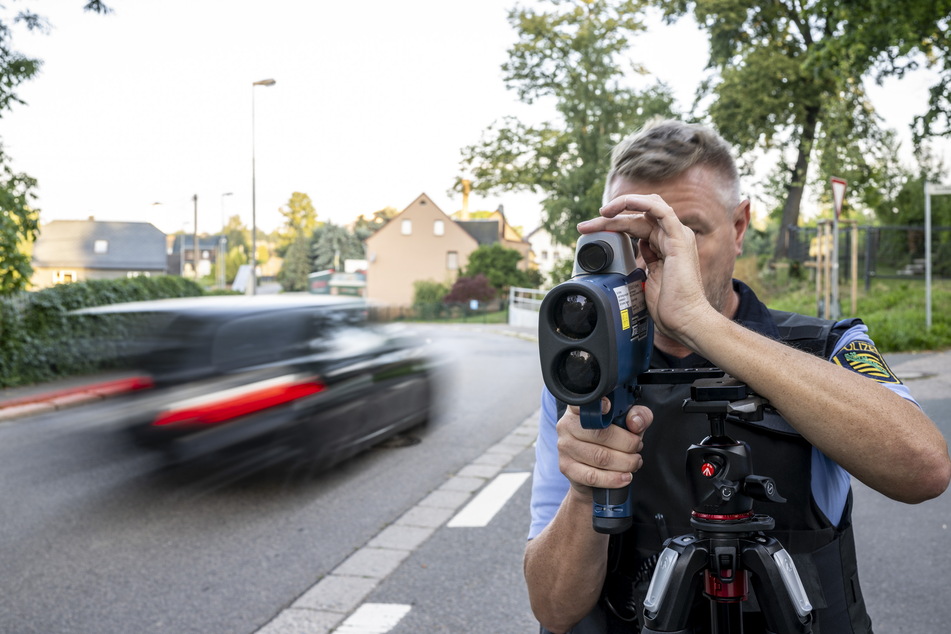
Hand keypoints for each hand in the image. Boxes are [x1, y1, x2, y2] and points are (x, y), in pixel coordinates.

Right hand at [556, 399, 652, 498]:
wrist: (591, 474)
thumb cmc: (610, 442)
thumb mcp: (628, 424)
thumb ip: (638, 416)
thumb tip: (635, 423)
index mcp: (579, 409)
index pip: (582, 403)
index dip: (596, 405)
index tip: (609, 407)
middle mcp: (567, 425)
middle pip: (600, 434)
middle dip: (626, 443)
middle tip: (637, 447)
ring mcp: (564, 447)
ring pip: (599, 457)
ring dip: (624, 462)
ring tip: (634, 462)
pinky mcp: (566, 467)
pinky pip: (592, 475)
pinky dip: (613, 478)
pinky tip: (625, 477)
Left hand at [577, 194, 712, 344]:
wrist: (684, 320)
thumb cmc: (669, 307)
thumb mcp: (649, 279)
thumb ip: (645, 262)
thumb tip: (635, 253)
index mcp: (665, 245)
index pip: (637, 223)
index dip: (613, 224)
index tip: (589, 232)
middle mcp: (672, 237)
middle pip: (637, 215)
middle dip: (610, 217)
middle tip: (586, 226)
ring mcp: (677, 236)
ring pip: (646, 209)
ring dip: (621, 206)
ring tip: (601, 214)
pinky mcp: (679, 239)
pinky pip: (661, 211)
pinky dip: (641, 203)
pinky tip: (623, 204)